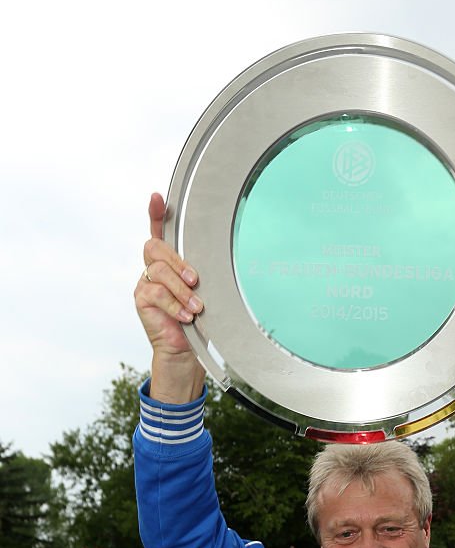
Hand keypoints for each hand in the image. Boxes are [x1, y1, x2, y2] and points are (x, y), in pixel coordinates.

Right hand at [134, 193, 206, 402]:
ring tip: (196, 306)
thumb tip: (221, 259)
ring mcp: (145, 282)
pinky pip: (156, 293)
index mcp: (169, 261)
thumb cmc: (198, 320)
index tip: (157, 197)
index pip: (159, 230)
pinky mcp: (142, 299)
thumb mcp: (204, 293)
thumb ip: (202, 275)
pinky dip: (174, 304)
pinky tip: (187, 315)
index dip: (156, 213)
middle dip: (178, 262)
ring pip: (158, 271)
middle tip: (195, 280)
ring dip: (180, 288)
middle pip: (156, 247)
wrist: (186, 351)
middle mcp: (153, 268)